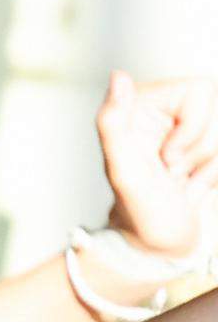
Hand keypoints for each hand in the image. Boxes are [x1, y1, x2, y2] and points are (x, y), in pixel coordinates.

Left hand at [97, 71, 217, 269]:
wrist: (156, 245)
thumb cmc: (137, 209)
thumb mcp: (122, 168)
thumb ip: (114, 122)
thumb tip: (119, 76)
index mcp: (145, 103)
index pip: (201, 89)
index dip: (193, 126)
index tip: (167, 157)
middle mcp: (168, 110)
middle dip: (203, 148)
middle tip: (173, 171)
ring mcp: (190, 129)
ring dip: (211, 164)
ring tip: (182, 180)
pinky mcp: (207, 149)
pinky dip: (217, 174)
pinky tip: (195, 187)